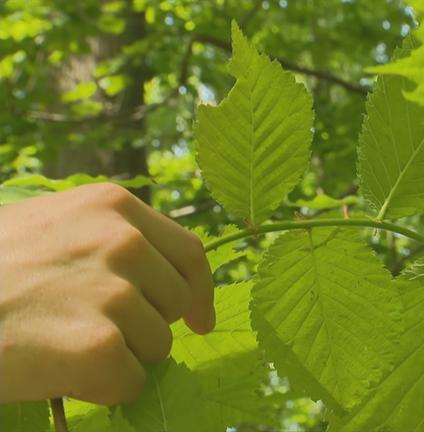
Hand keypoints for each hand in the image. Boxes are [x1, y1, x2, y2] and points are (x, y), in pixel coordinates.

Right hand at [0, 184, 214, 404]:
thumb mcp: (52, 227)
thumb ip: (109, 241)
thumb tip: (159, 278)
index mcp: (113, 206)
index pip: (190, 252)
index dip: (198, 292)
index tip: (200, 320)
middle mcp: (122, 241)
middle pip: (176, 304)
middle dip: (145, 326)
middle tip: (87, 327)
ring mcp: (113, 291)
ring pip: (157, 346)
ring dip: (119, 356)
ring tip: (59, 340)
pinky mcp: (98, 345)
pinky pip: (130, 382)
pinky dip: (100, 388)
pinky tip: (55, 369)